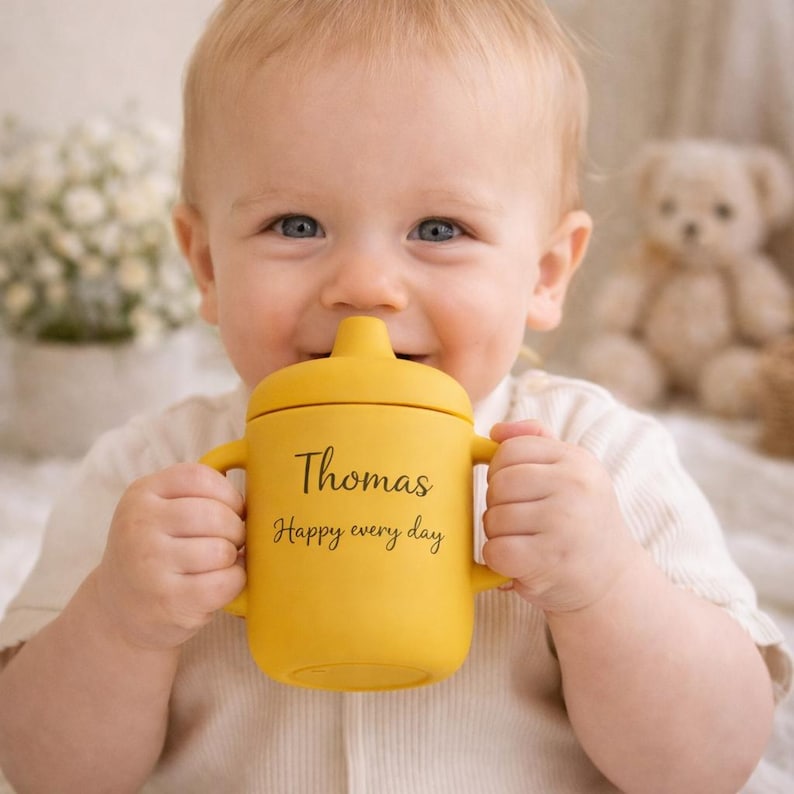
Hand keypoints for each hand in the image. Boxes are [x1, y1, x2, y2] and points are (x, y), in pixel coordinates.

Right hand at [94, 463, 245, 649]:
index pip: (199, 477)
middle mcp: (139, 525)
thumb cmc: (156, 552)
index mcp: (141, 494)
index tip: (232, 510)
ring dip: (232, 558)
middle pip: (215, 515)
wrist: (118, 611)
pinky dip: (233, 582)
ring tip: (220, 563)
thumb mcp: (158, 510)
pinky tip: (219, 584)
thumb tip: (261, 491)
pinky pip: (224, 582)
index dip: (228, 494)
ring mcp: (150, 564)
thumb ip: (196, 494)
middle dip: (235, 529)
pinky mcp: (168, 600)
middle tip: (231, 541)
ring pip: (222, 550)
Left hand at [483, 420, 640, 613]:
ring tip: (526, 541)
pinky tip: (520, 561)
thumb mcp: (571, 472)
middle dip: (498, 505)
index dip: (500, 471)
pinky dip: (498, 560)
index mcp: (577, 460)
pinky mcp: (550, 559)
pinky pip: (495, 550)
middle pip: (498, 484)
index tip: (516, 490)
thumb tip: (495, 429)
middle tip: (520, 520)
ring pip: (494, 518)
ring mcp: (564, 523)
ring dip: (498, 535)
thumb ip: (534, 442)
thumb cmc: (580, 522)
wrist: (612, 580)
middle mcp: (575, 486)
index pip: (510, 450)